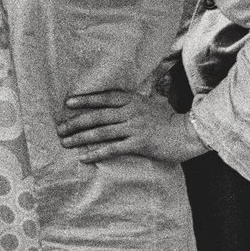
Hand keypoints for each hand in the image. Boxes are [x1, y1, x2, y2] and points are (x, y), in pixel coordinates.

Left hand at [56, 89, 206, 164]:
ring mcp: (134, 128)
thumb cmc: (172, 119)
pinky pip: (112, 149)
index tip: (68, 103)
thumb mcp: (155, 102)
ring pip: (101, 132)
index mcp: (133, 100)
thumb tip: (133, 93)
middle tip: (59, 128)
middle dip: (75, 122)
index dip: (85, 100)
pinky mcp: (138, 144)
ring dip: (80, 138)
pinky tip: (83, 157)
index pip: (103, 98)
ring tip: (65, 143)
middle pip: (97, 116)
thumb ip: (141, 97)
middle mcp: (130, 112)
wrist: (190, 132)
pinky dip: (96, 153)